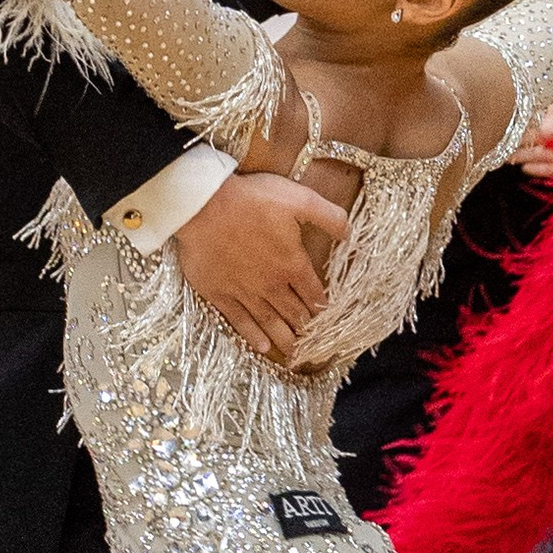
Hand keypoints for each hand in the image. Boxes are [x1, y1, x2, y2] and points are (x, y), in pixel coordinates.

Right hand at [173, 169, 347, 360]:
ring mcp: (244, 291)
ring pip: (270, 322)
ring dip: (285, 338)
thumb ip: (329, 216)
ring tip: (295, 354)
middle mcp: (271, 284)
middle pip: (294, 312)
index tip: (328, 320)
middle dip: (306, 329)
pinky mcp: (219, 293)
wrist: (202, 206)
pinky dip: (252, 336)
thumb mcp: (299, 198)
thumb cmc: (250, 199)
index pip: (313, 293)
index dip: (323, 308)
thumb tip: (349, 234)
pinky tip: (262, 347)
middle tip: (315, 345)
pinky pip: (239, 320)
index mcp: (292, 263)